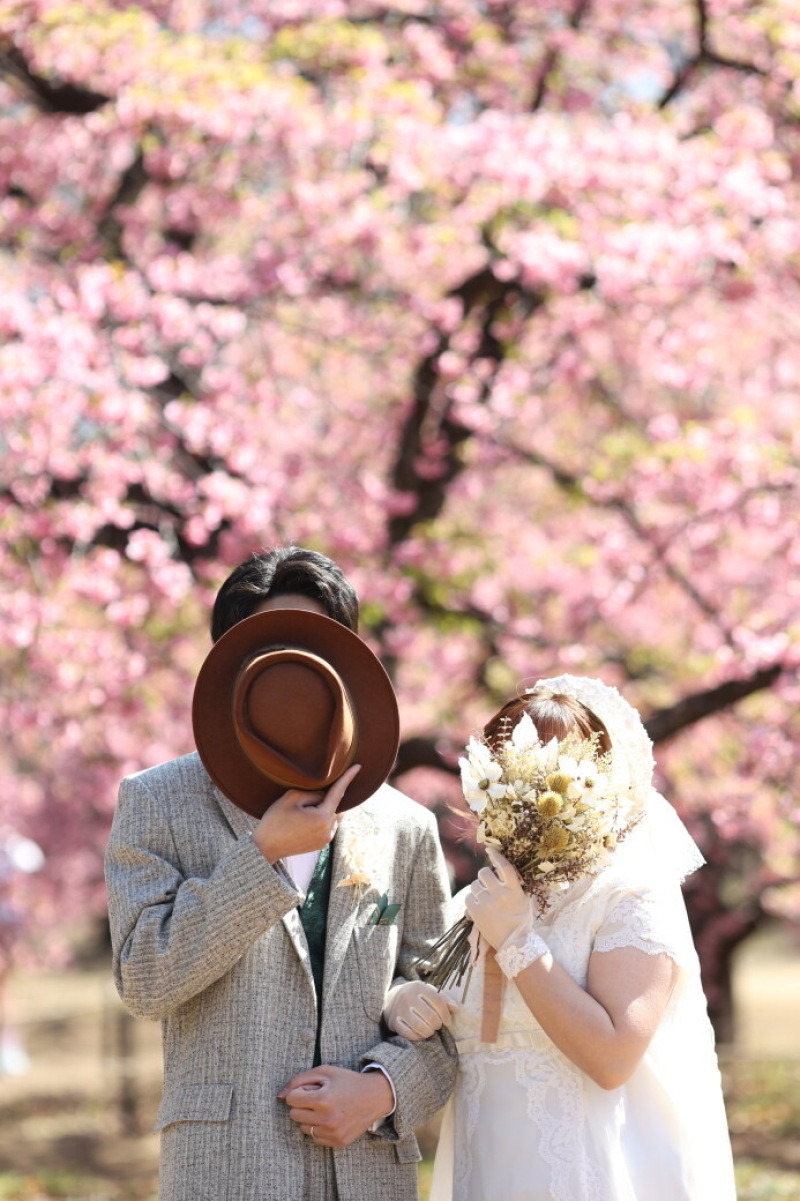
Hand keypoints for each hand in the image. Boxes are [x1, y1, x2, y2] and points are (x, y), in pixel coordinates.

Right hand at [253, 764, 360, 863]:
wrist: (265, 848)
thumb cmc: (275, 821)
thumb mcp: (291, 798)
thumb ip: (312, 793)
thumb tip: (323, 796)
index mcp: (323, 818)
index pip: (338, 793)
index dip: (348, 778)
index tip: (358, 767)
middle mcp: (329, 830)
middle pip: (337, 806)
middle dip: (330, 797)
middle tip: (311, 796)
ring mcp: (326, 840)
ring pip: (333, 816)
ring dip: (326, 809)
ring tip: (305, 809)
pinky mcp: (321, 845)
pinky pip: (328, 826)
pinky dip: (323, 818)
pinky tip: (307, 818)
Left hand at [279, 1064, 393, 1146]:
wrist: (375, 1096)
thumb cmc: (347, 1081)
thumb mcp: (325, 1072)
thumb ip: (299, 1080)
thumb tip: (280, 1096)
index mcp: (322, 1099)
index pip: (291, 1100)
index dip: (299, 1092)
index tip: (311, 1089)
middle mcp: (327, 1119)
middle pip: (294, 1116)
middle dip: (302, 1105)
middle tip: (317, 1098)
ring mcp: (332, 1133)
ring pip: (303, 1128)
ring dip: (310, 1118)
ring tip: (325, 1108)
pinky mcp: (338, 1142)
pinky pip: (315, 1139)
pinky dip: (319, 1129)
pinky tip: (331, 1118)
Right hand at [383, 979, 454, 1039]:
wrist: (391, 999)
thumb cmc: (416, 996)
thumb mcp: (429, 992)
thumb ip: (443, 999)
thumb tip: (456, 1008)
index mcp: (419, 987)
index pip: (438, 1002)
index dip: (445, 1014)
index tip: (447, 1020)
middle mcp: (408, 996)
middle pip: (430, 1016)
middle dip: (437, 1024)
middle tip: (438, 1025)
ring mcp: (399, 1009)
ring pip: (419, 1026)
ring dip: (429, 1032)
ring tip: (430, 1031)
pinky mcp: (393, 1021)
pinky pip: (408, 1034)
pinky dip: (418, 1037)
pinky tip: (421, 1034)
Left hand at [464, 846, 532, 951]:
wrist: (514, 944)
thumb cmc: (521, 922)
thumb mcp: (524, 901)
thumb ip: (515, 886)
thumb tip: (503, 871)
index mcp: (514, 890)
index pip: (504, 867)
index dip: (496, 856)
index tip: (489, 849)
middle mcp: (500, 893)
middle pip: (484, 873)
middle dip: (485, 876)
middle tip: (488, 884)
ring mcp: (486, 902)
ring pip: (474, 885)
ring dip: (478, 889)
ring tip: (485, 899)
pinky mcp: (475, 911)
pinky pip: (468, 898)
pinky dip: (472, 901)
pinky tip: (479, 907)